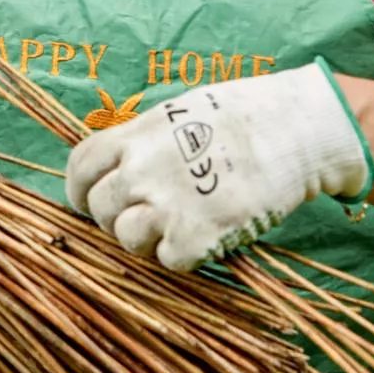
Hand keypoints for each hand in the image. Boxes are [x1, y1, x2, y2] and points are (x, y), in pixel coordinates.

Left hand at [64, 59, 373, 271]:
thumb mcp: (177, 112)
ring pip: (127, 238)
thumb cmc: (240, 115)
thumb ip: (142, 141)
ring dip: (146, 239)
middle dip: (116, 216)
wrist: (294, 131)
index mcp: (132, 135)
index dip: (81, 189)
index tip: (89, 199)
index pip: (79, 168)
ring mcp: (165, 205)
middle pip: (99, 208)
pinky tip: (204, 234)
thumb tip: (120, 167)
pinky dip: (183, 254)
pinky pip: (168, 260)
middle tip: (145, 215)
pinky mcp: (195, 237)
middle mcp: (139, 170)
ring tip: (176, 224)